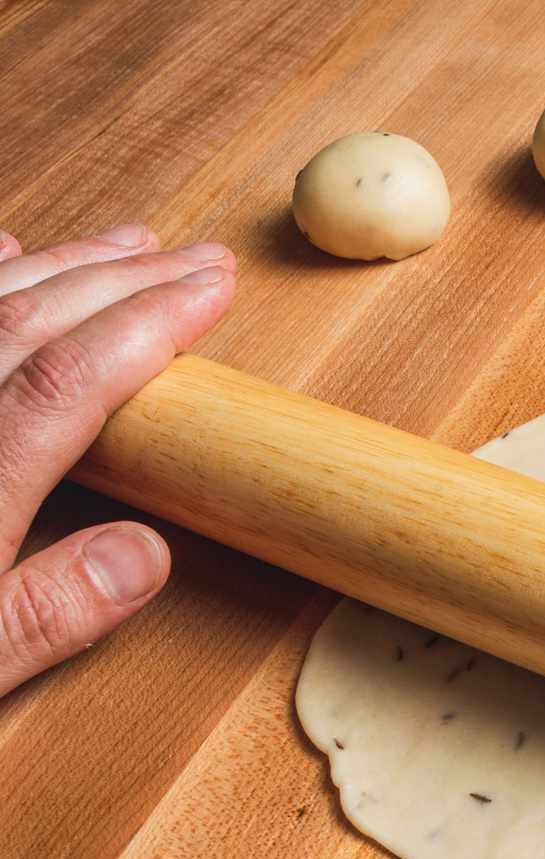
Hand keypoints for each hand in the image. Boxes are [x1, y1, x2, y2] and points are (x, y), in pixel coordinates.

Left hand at [0, 225, 234, 696]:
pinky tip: (1, 250)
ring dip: (61, 265)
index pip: (67, 380)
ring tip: (131, 242)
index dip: (147, 325)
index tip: (209, 294)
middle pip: (28, 321)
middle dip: (125, 280)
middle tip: (200, 259)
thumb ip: (43, 614)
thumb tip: (146, 553)